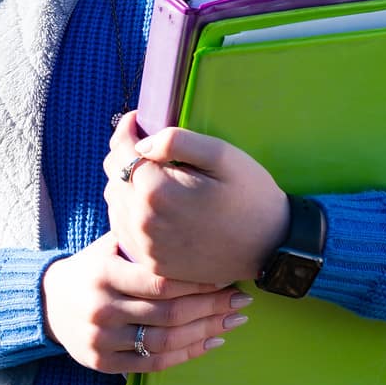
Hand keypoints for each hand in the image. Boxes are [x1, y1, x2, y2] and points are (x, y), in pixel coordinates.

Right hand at [39, 232, 251, 373]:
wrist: (49, 303)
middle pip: (168, 314)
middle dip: (211, 307)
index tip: (226, 276)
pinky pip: (153, 363)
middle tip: (242, 299)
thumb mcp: (108, 247)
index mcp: (103, 273)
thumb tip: (195, 225)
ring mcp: (101, 339)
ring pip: (164, 341)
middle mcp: (101, 308)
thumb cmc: (92, 268)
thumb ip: (143, 241)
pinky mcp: (103, 363)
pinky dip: (187, 354)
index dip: (198, 282)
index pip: (160, 282)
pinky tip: (211, 342)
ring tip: (233, 320)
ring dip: (206, 332)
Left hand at [102, 111, 291, 285]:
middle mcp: (144, 223)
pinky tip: (152, 204)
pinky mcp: (153, 264)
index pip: (121, 152)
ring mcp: (147, 248)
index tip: (135, 121)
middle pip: (114, 178)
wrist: (271, 248)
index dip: (125, 131)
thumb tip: (141, 143)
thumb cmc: (251, 196)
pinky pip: (124, 231)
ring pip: (115, 204)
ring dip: (126, 185)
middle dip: (125, 157)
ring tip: (152, 174)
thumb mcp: (222, 155)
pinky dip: (131, 213)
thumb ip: (176, 140)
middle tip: (147, 147)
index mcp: (157, 192)